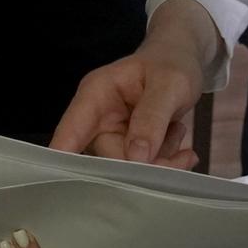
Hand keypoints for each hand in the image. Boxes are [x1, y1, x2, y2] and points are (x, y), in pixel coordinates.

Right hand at [51, 0, 214, 167]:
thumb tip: (136, 157)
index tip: (65, 187)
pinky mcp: (128, 147)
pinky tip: (182, 148)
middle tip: (181, 155)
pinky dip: (167, 162)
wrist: (184, 60)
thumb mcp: (169, 84)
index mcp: (95, 94)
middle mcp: (97, 118)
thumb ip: (152, 118)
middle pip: (108, 158)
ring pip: (129, 168)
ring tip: (178, 132)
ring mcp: (112, 134)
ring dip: (162, 161)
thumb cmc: (172, 63)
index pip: (71, 130)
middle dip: (145, 164)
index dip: (63, 159)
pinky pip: (143, 168)